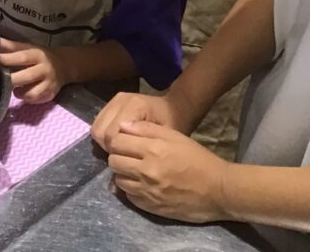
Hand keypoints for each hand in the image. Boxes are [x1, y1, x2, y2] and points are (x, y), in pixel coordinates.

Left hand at [0, 39, 66, 103]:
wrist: (64, 65)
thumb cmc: (40, 55)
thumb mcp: (28, 48)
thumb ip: (11, 46)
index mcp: (37, 54)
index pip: (21, 57)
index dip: (6, 59)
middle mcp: (45, 69)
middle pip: (27, 76)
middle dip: (11, 79)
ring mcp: (50, 83)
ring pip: (33, 92)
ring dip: (20, 93)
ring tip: (13, 89)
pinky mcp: (51, 94)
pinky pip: (37, 100)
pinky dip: (27, 99)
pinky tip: (22, 94)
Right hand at [91, 92, 185, 152]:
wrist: (175, 106)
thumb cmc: (173, 123)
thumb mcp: (165, 136)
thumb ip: (144, 143)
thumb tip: (122, 157)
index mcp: (135, 106)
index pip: (111, 134)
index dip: (115, 150)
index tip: (127, 159)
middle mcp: (120, 100)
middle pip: (99, 129)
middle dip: (107, 146)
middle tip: (122, 156)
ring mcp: (114, 100)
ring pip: (96, 126)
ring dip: (104, 141)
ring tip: (119, 149)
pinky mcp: (111, 103)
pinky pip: (99, 122)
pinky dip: (104, 134)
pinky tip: (117, 141)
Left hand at [108, 121, 228, 222]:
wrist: (220, 190)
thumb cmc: (198, 159)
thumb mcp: (175, 136)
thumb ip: (146, 129)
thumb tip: (122, 125)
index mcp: (152, 150)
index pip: (116, 142)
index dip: (119, 140)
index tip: (126, 142)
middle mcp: (146, 172)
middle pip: (113, 161)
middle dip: (118, 156)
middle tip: (129, 157)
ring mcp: (148, 192)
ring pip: (118, 180)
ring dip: (124, 174)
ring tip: (136, 171)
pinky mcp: (151, 207)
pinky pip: (129, 197)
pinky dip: (132, 190)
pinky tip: (143, 185)